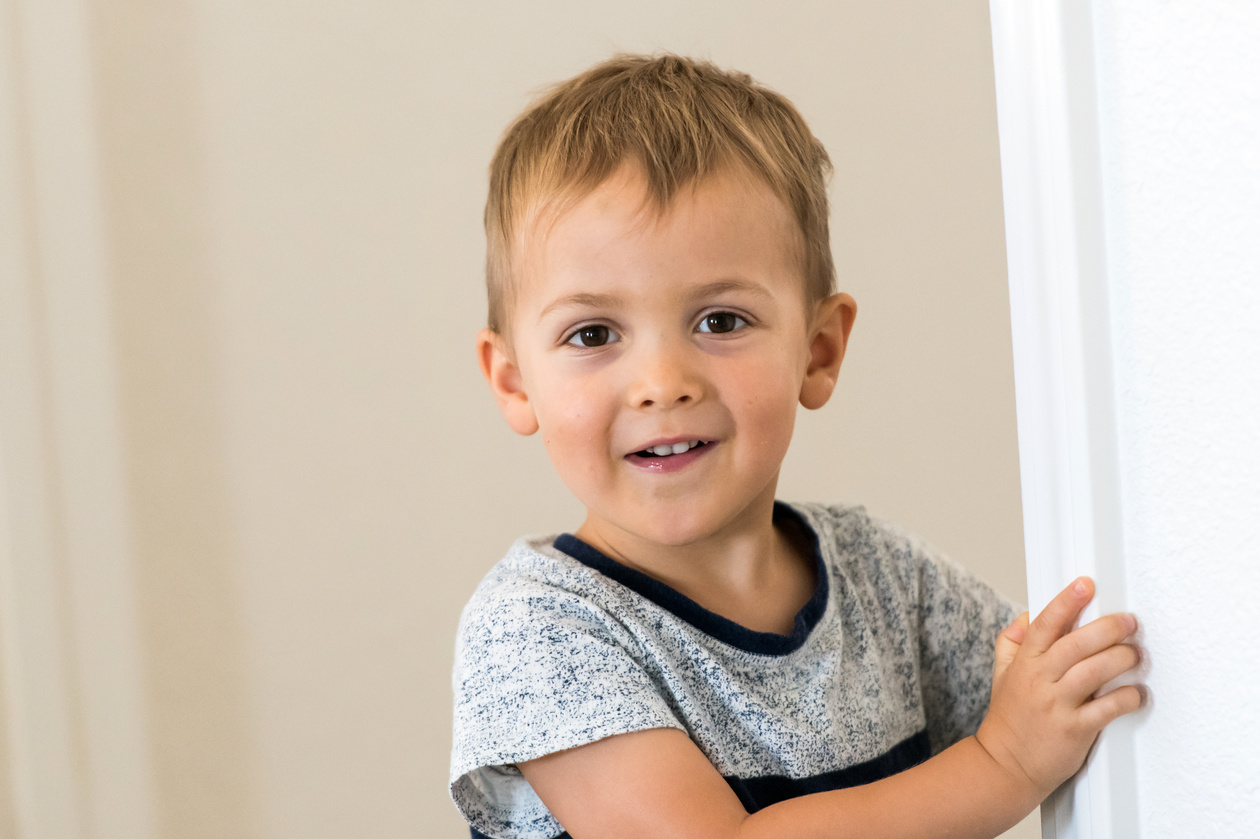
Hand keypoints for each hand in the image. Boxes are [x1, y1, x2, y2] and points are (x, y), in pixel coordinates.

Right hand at [975, 577, 1143, 798]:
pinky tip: (1137, 692)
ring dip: (1122, 658)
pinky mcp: (1075, 730)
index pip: (1046, 624)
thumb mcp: (1001, 674)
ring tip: (1136, 654)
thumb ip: (1012, 642)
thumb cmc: (1009, 718)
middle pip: (1077, 644)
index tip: (1085, 584)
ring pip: (1095, 671)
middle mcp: (1040, 680)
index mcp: (1024, 662)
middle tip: (1129, 621)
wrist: (1005, 765)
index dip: (1066, 601)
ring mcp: (1057, 705)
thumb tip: (1029, 614)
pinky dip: (1128, 697)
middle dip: (1108, 628)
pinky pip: (1108, 708)